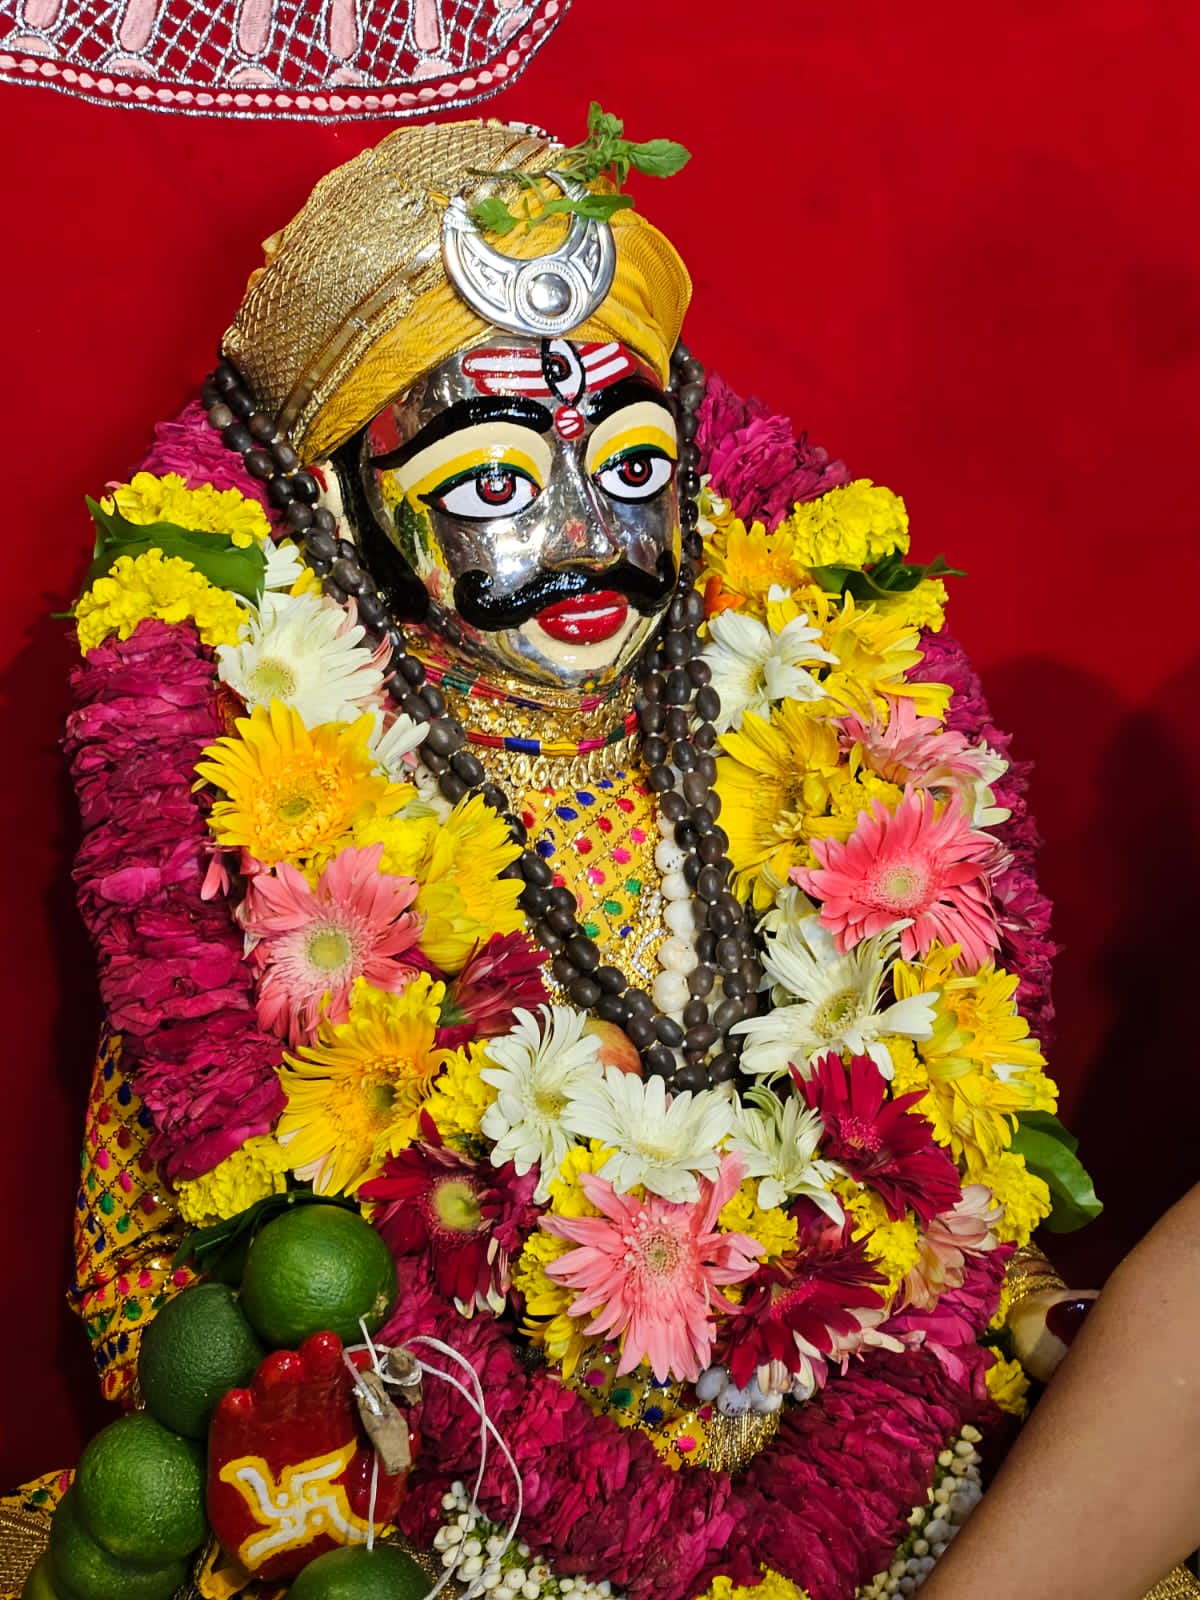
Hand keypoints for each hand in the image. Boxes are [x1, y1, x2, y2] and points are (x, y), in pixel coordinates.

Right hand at [207, 1330, 411, 1581]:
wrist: (289, 1554)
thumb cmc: (337, 1517)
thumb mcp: (376, 1499)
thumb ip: (393, 1468)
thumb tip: (413, 1436)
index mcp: (340, 1414)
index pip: (349, 1380)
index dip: (356, 1367)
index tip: (363, 1361)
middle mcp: (304, 1409)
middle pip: (310, 1373)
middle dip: (317, 1356)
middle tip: (324, 1344)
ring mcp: (266, 1424)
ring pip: (270, 1387)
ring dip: (275, 1372)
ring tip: (283, 1365)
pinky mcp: (232, 1446)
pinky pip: (231, 1422)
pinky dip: (234, 1410)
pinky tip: (238, 1401)